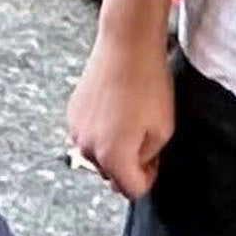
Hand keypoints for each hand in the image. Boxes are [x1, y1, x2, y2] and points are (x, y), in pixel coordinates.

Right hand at [66, 26, 175, 197]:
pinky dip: (102, 130)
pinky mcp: (72, 116)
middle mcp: (89, 149)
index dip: (148, 178)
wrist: (126, 45)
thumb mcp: (163, 129)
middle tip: (145, 135)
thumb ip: (150, 157)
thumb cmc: (147, 82)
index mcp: (113, 157)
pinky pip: (89, 136)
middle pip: (112, 174)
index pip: (131, 190)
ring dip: (114, 146)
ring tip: (130, 118)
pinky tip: (116, 108)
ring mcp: (77, 132)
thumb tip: (139, 165)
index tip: (154, 161)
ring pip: (99, 156)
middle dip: (129, 162)